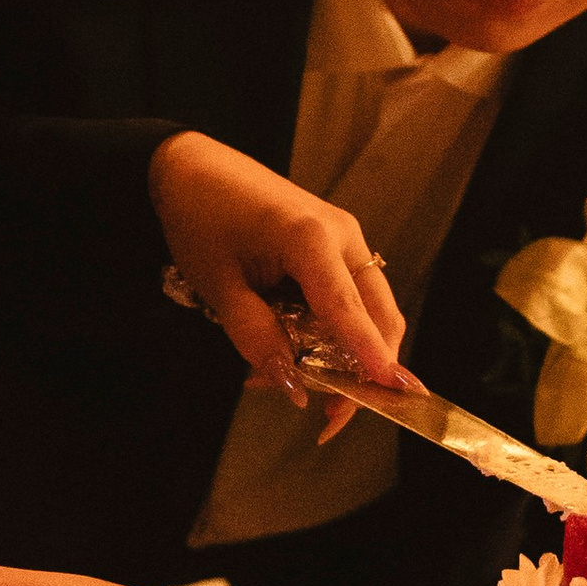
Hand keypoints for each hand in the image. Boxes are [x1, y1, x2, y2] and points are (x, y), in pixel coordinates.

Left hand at [150, 129, 407, 435]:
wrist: (192, 168)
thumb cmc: (201, 219)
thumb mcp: (218, 286)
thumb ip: (256, 337)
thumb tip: (293, 385)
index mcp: (310, 238)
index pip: (349, 312)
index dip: (370, 358)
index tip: (393, 394)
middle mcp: (343, 236)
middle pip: (379, 315)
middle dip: (364, 370)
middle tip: (328, 417)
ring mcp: (346, 238)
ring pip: (369, 310)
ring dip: (343, 354)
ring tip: (289, 379)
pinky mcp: (338, 244)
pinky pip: (350, 297)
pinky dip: (332, 331)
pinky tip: (292, 349)